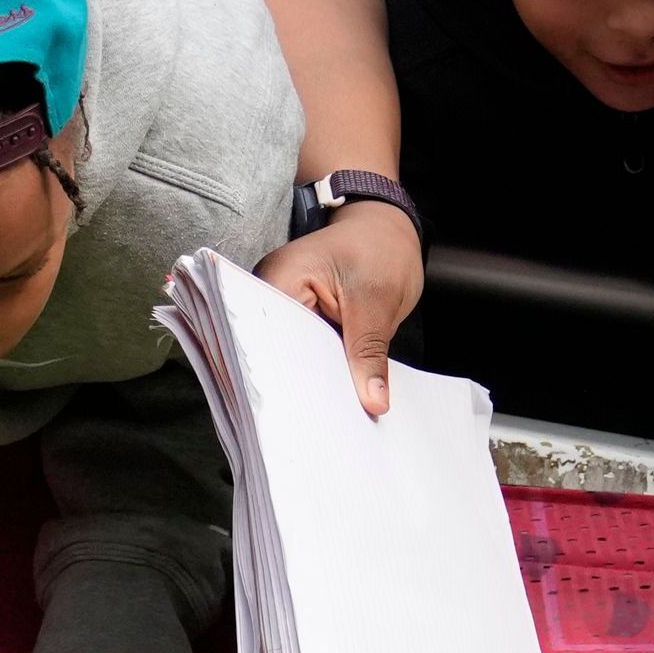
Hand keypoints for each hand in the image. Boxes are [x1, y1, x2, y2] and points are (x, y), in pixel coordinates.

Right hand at [254, 201, 420, 415]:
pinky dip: (318, 370)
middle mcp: (270, 292)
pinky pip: (302, 351)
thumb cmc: (380, 247)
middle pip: (273, 350)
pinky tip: (332, 397)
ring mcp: (283, 306)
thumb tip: (373, 402)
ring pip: (289, 355)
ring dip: (308, 380)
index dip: (283, 375)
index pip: (267, 336)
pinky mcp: (298, 318)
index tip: (301, 412)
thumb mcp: (379, 300)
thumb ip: (369, 351)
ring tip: (325, 419)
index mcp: (280, 278)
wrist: (386, 227)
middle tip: (318, 425)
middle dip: (296, 385)